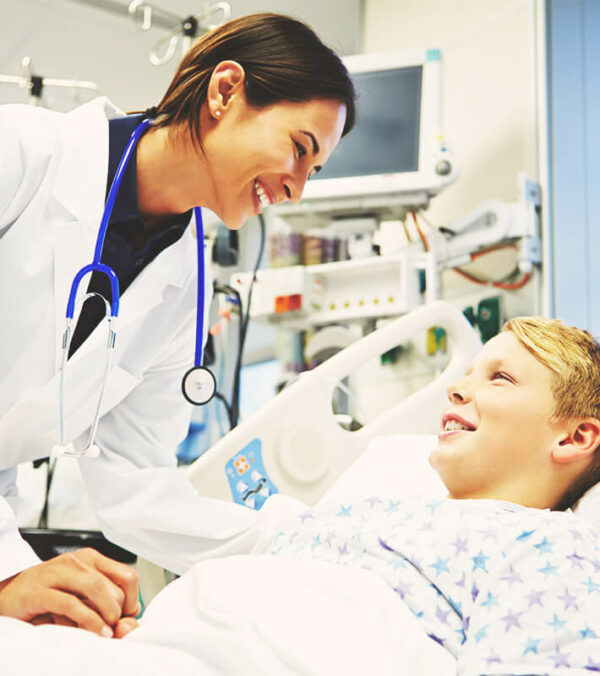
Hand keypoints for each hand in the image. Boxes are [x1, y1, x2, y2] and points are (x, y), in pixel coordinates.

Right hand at [0, 548, 139, 636]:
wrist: (8, 595)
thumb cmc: (48, 596)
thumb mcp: (81, 598)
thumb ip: (106, 607)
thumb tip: (131, 621)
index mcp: (91, 559)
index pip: (127, 576)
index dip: (131, 600)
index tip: (124, 617)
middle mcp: (77, 561)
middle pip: (113, 586)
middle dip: (118, 613)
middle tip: (113, 629)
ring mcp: (57, 572)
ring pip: (95, 589)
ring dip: (107, 615)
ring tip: (107, 632)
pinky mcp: (39, 590)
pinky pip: (71, 603)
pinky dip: (88, 620)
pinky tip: (95, 631)